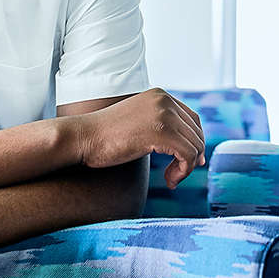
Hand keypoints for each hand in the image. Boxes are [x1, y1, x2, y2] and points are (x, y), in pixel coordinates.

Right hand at [67, 88, 205, 188]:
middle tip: (178, 175)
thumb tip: (190, 147)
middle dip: (192, 156)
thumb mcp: (138, 123)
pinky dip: (182, 172)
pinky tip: (169, 181)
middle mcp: (165, 100)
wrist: (82, 138)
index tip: (192, 161)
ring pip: (194, 145)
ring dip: (186, 167)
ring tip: (171, 179)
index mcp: (160, 96)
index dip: (195, 141)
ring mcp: (164, 114)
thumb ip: (160, 127)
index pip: (192, 118)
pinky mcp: (161, 131)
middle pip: (196, 132)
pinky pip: (187, 155)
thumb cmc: (105, 138)